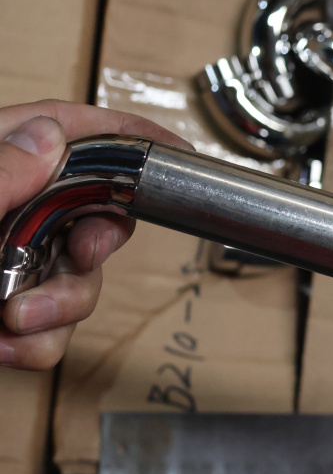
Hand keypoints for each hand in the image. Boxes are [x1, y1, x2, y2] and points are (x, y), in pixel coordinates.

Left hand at [0, 99, 191, 370]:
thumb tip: (47, 139)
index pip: (63, 128)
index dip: (122, 133)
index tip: (174, 149)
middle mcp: (9, 210)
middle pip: (89, 208)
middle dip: (95, 244)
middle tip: (83, 254)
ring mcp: (7, 262)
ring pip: (78, 278)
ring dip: (60, 308)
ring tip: (12, 320)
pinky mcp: (7, 308)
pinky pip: (52, 329)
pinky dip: (38, 345)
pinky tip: (3, 345)